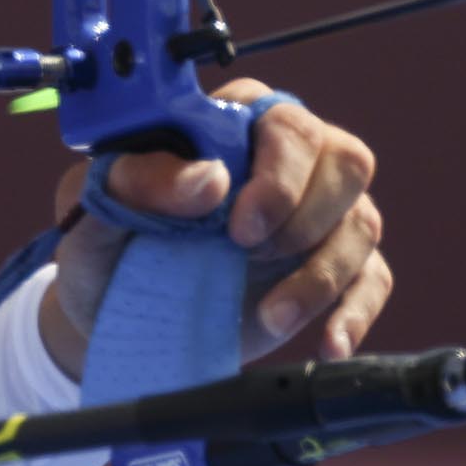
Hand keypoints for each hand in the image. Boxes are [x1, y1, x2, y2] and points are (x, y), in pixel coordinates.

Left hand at [36, 83, 389, 377]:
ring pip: (362, 222)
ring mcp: (314, 219)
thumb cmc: (104, 247)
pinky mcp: (329, 274)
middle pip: (345, 161)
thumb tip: (208, 181)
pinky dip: (354, 313)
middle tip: (251, 252)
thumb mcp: (93, 211)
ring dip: (322, 274)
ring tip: (271, 315)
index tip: (237, 226)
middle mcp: (286, 164)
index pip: (284, 123)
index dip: (276, 172)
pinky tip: (328, 342)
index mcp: (231, 128)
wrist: (110, 321)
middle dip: (306, 214)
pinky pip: (372, 281)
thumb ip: (134, 181)